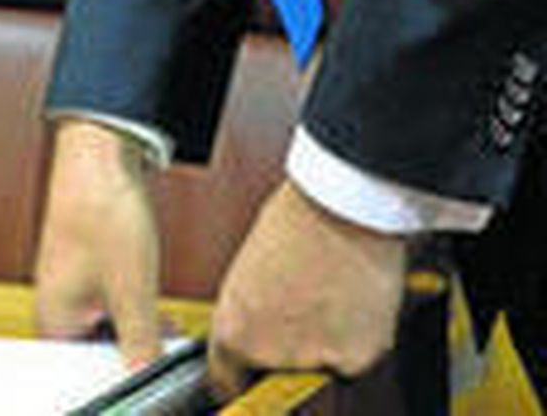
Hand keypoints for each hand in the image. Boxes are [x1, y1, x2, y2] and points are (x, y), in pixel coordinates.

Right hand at [34, 119, 163, 368]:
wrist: (100, 151)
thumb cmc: (100, 208)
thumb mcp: (132, 289)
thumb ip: (141, 343)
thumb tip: (146, 377)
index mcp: (51, 318)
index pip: (77, 376)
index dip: (113, 380)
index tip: (141, 376)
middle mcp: (54, 303)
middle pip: (92, 353)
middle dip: (129, 353)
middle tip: (157, 348)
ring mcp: (70, 283)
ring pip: (105, 327)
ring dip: (134, 329)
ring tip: (159, 323)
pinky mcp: (86, 265)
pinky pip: (109, 303)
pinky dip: (132, 307)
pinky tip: (153, 302)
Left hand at [208, 180, 405, 399]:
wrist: (344, 206)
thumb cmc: (297, 219)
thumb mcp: (251, 269)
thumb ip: (252, 311)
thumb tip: (257, 326)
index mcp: (235, 329)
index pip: (227, 378)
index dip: (241, 370)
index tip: (250, 371)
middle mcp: (270, 353)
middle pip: (276, 373)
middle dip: (287, 351)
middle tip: (300, 307)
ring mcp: (314, 359)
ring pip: (318, 366)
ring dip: (324, 343)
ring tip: (328, 292)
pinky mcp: (357, 360)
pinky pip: (354, 359)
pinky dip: (357, 339)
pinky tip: (352, 300)